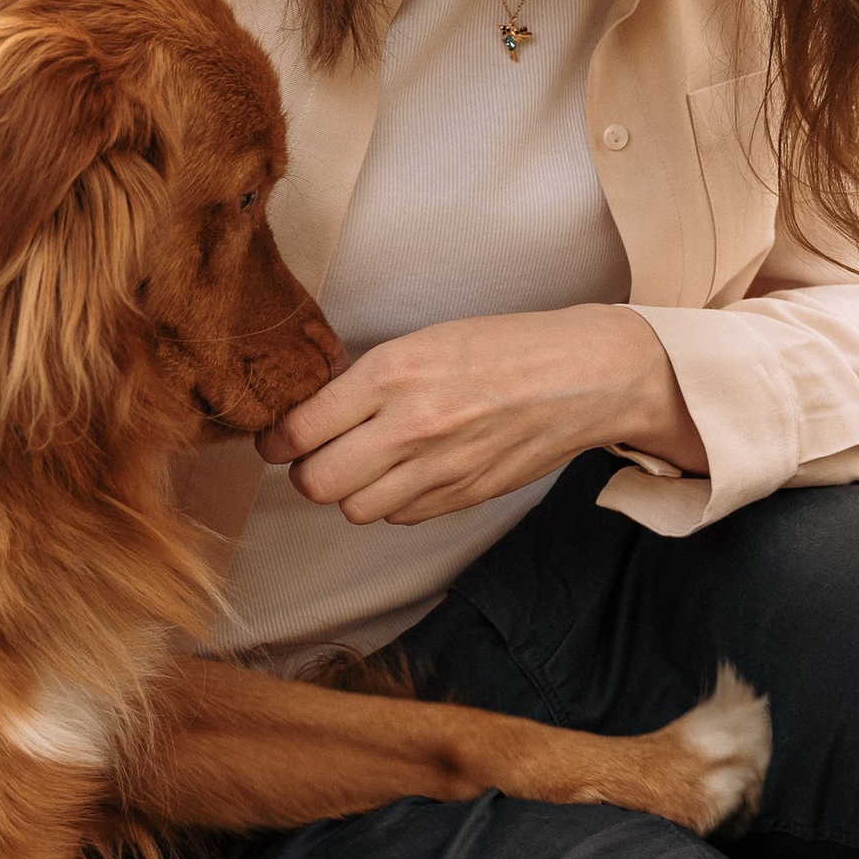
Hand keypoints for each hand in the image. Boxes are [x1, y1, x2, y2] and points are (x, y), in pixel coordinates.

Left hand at [254, 306, 704, 526]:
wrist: (584, 375)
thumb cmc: (506, 348)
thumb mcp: (426, 341)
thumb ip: (369, 380)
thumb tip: (314, 412)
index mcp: (392, 373)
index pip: (299, 429)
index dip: (275, 439)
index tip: (275, 438)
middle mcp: (410, 426)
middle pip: (316, 483)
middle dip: (308, 471)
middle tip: (317, 454)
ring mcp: (438, 468)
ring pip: (354, 510)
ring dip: (351, 492)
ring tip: (367, 464)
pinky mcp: (462, 496)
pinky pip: (401, 517)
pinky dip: (395, 502)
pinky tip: (411, 472)